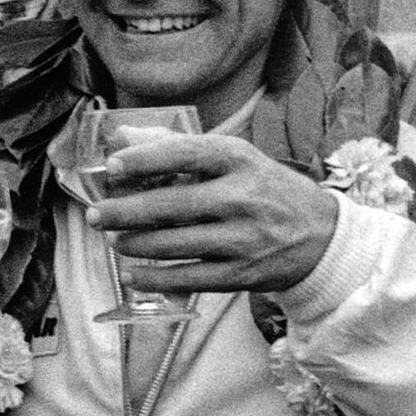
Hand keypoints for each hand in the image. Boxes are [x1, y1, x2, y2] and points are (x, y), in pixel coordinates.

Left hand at [86, 133, 338, 292]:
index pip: (185, 154)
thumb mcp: (234, 157)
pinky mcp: (241, 274)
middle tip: (95, 214)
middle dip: (125, 211)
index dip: (144, 159)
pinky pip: (188, 278)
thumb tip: (122, 136)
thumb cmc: (265, 189)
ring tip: (114, 240)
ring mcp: (242, 239)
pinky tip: (132, 274)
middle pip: (171, 205)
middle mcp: (242, 197)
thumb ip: (178, 146)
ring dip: (135, 244)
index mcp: (239, 159)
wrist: (320, 236)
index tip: (112, 166)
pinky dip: (154, 278)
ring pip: (174, 244)